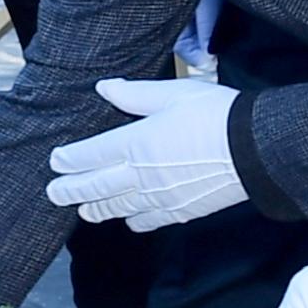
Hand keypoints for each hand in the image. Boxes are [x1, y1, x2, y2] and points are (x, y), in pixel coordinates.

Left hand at [44, 76, 245, 232]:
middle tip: (53, 193)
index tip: (55, 162)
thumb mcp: (174, 93)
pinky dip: (134, 220)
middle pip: (97, 186)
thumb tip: (105, 88)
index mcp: (135, 143)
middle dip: (71, 190)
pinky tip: (129, 220)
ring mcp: (160, 197)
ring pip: (119, 207)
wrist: (254, 149)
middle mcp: (141, 175)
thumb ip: (136, 95)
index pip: (91, 155)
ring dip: (97, 208)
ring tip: (83, 210)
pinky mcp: (180, 210)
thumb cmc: (215, 114)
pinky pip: (149, 220)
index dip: (70, 160)